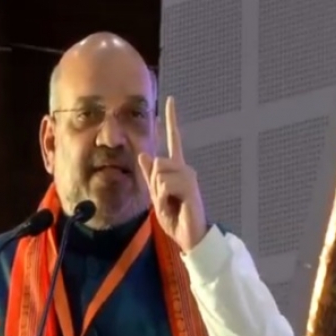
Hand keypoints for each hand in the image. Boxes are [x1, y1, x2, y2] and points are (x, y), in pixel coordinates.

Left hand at [138, 97, 207, 251]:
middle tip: (165, 201)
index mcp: (176, 169)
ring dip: (159, 192)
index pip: (174, 139)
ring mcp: (189, 176)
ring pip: (159, 172)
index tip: (170, 100)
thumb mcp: (156, 196)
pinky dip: (164, 198)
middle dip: (153, 184)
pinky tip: (176, 206)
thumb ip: (150, 176)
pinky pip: (165, 184)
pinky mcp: (190, 186)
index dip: (171, 119)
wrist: (189, 235)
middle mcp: (184, 168)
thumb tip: (144, 154)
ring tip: (172, 204)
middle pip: (157, 162)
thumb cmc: (175, 218)